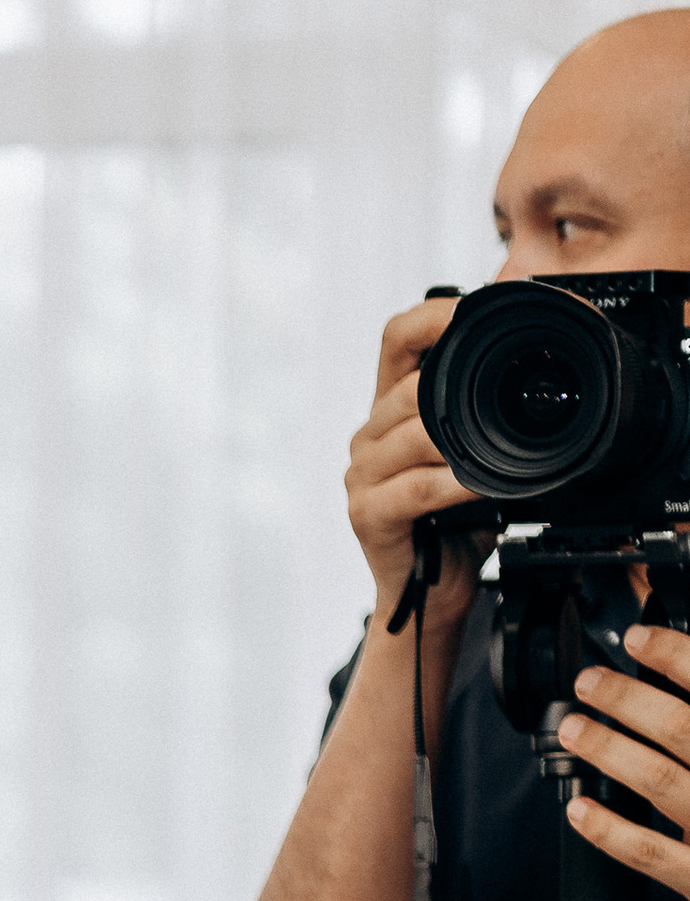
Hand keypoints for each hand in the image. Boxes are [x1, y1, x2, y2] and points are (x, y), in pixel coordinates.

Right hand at [347, 296, 487, 625]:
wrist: (434, 592)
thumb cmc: (456, 522)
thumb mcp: (473, 452)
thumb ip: (481, 410)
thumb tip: (538, 370)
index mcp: (390, 409)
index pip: (397, 337)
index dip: (432, 315)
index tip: (471, 308)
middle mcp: (369, 436)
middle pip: (408, 388)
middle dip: (457, 390)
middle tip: (505, 399)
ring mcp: (362, 475)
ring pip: (412, 434)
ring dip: (458, 440)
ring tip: (493, 449)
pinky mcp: (367, 514)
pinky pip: (415, 487)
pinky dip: (451, 484)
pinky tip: (475, 485)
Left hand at [565, 622, 689, 894]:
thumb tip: (683, 665)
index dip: (675, 656)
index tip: (638, 639)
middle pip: (681, 728)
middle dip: (628, 699)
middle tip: (590, 681)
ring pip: (659, 781)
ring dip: (609, 750)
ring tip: (576, 729)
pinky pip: (648, 852)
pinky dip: (607, 830)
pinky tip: (579, 808)